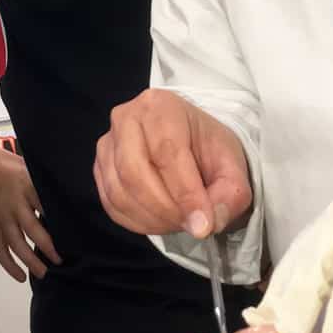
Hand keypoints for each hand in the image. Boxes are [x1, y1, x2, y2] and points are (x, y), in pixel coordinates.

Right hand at [0, 136, 59, 282]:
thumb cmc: (6, 164)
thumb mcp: (28, 166)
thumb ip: (43, 183)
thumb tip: (67, 194)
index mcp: (27, 186)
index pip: (46, 206)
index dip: (59, 221)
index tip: (73, 235)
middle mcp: (14, 204)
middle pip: (33, 229)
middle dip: (48, 247)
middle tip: (60, 260)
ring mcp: (0, 217)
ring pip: (15, 244)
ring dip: (30, 261)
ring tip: (44, 273)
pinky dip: (8, 264)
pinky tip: (20, 276)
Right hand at [94, 88, 251, 238]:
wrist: (190, 145)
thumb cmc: (208, 150)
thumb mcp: (232, 167)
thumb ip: (230, 194)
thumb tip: (207, 224)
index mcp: (161, 106)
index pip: (167, 151)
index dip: (185, 193)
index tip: (204, 224)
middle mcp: (125, 118)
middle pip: (134, 172)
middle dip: (166, 209)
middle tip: (192, 226)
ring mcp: (107, 144)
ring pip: (120, 192)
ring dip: (153, 219)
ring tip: (180, 222)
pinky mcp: (100, 169)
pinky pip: (112, 204)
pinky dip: (138, 222)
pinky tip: (161, 220)